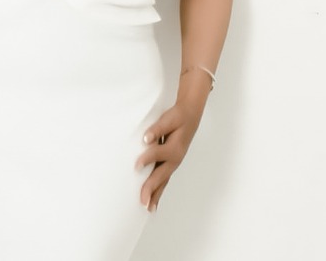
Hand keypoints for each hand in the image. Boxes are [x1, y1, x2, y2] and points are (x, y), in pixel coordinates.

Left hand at [136, 96, 206, 211]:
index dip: (147, 159)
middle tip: (143, 202)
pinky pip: (164, 180)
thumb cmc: (177, 117)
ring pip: (164, 181)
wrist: (189, 116)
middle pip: (161, 175)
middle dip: (151, 188)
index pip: (158, 154)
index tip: (136, 166)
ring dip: (156, 195)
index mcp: (174, 147)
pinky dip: (159, 191)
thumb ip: (157, 129)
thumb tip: (146, 139)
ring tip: (148, 208)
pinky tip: (153, 200)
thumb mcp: (168, 119)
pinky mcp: (170, 164)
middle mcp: (175, 159)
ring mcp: (173, 163)